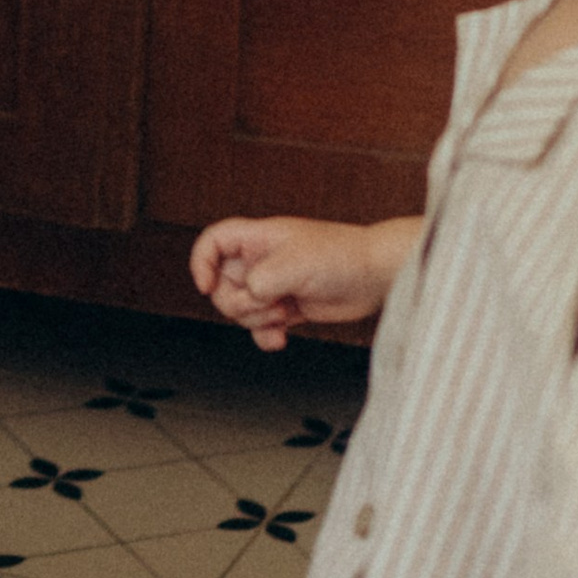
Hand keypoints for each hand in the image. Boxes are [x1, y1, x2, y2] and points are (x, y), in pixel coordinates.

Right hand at [189, 215, 392, 348]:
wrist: (376, 277)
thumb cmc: (342, 257)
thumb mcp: (295, 264)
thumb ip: (261, 280)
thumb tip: (248, 296)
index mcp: (258, 239)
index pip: (213, 242)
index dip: (201, 262)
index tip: (206, 286)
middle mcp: (261, 261)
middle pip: (222, 286)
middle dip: (240, 302)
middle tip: (268, 301)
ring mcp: (274, 286)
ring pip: (241, 311)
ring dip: (258, 319)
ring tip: (286, 311)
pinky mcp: (287, 308)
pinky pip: (261, 328)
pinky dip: (266, 336)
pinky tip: (281, 338)